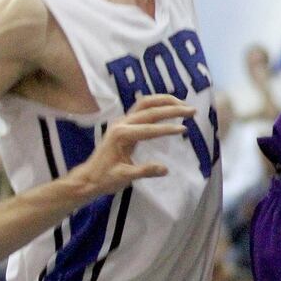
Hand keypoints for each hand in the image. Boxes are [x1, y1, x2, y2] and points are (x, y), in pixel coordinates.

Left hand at [67, 95, 194, 199]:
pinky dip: (158, 103)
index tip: (185, 129)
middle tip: (192, 111)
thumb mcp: (124, 178)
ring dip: (165, 101)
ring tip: (184, 104)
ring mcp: (123, 121)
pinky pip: (143, 107)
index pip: (149, 129)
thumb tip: (166, 169)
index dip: (168, 129)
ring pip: (146, 103)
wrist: (89, 177)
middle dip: (172, 109)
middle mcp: (122, 123)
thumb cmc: (105, 179)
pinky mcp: (125, 122)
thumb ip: (144, 171)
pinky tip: (169, 106)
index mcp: (121, 135)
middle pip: (150, 110)